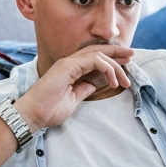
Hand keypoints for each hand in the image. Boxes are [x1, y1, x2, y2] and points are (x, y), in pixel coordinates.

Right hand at [14, 44, 134, 129]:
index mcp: (71, 69)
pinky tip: (113, 81)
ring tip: (124, 80)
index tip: (126, 63)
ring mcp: (68, 63)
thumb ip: (86, 88)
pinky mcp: (68, 66)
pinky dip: (107, 68)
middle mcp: (70, 62)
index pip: (95, 58)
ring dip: (115, 66)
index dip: (111, 59)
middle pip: (98, 50)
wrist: (33, 115)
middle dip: (117, 52)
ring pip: (99, 54)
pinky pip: (94, 60)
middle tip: (132, 55)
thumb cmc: (49, 110)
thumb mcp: (74, 98)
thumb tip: (98, 82)